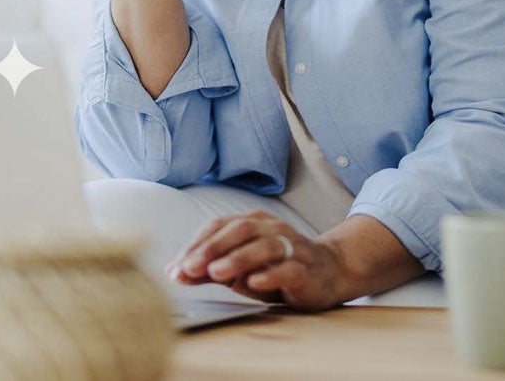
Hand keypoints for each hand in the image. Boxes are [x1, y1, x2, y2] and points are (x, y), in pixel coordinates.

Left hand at [164, 210, 346, 311]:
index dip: (196, 244)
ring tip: (216, 273)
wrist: (328, 270)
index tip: (176, 267)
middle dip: (212, 249)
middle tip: (190, 267)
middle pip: (240, 230)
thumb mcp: (241, 268)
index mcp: (253, 222)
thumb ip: (212, 268)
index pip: (220, 226)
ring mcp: (291, 246)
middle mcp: (272, 228)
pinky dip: (270, 274)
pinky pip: (288, 268)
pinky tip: (254, 282)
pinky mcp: (306, 269)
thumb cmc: (276, 267)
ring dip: (238, 259)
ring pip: (264, 246)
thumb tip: (177, 273)